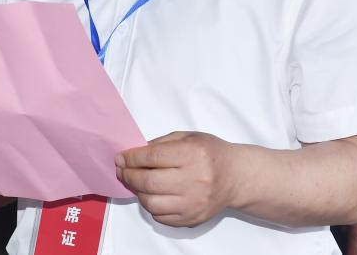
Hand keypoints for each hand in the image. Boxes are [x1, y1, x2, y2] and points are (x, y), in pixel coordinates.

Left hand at [116, 131, 235, 227]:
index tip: (121, 158)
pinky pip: (161, 217)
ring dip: (138, 192)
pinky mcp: (192, 218)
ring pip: (151, 203)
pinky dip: (151, 206)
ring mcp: (194, 203)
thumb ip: (160, 144)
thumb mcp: (187, 137)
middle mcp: (194, 180)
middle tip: (123, 170)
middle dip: (129, 175)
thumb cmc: (210, 153)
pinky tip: (153, 195)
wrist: (236, 176)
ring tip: (138, 183)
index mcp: (192, 154)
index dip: (131, 158)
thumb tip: (133, 154)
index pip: (152, 157)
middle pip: (148, 182)